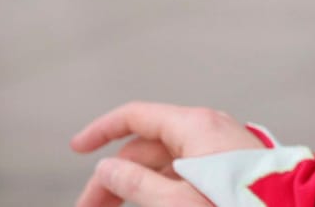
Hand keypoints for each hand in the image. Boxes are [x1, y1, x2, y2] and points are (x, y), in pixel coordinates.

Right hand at [71, 102, 261, 206]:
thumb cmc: (237, 205)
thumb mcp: (177, 200)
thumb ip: (137, 184)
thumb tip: (108, 168)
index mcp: (194, 126)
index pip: (136, 116)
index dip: (102, 130)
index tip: (76, 148)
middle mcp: (207, 128)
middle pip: (147, 145)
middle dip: (113, 175)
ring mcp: (220, 145)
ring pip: (165, 160)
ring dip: (135, 183)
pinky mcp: (229, 163)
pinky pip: (185, 169)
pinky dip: (161, 184)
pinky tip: (149, 201)